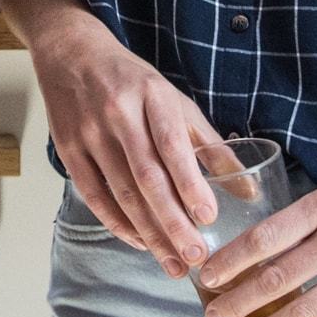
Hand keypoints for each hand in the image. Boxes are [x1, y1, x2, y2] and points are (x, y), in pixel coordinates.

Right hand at [29, 17, 228, 276]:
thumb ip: (210, 145)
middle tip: (194, 257)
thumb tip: (248, 190)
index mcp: (151, 96)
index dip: (189, 183)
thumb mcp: (175, 101)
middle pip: (146, 176)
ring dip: (148, 233)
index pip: (171, 144)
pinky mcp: (68, 149)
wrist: (71, 53)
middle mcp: (118, 113)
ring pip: (121, 192)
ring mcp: (89, 132)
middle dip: (172, 221)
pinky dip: (117, 223)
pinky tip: (139, 242)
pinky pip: (94, 195)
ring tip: (172, 262)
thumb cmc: (132, 81)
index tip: (209, 217)